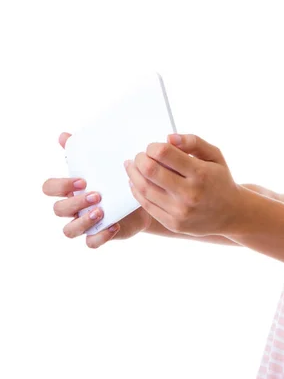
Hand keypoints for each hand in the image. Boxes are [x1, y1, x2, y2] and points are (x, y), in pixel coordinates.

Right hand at [43, 132, 151, 247]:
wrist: (140, 198)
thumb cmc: (113, 180)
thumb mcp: (101, 166)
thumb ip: (81, 153)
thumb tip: (63, 136)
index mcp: (69, 190)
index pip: (49, 188)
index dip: (60, 186)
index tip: (82, 180)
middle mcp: (72, 208)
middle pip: (58, 209)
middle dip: (75, 202)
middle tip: (96, 195)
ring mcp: (84, 223)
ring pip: (69, 230)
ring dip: (83, 221)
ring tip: (101, 211)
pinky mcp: (98, 235)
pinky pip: (91, 243)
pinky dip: (100, 236)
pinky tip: (114, 225)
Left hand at [124, 133, 241, 236]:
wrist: (232, 214)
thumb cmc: (220, 180)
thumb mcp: (215, 156)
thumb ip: (194, 142)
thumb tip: (169, 138)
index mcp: (200, 173)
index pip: (164, 154)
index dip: (152, 147)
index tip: (153, 147)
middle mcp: (190, 194)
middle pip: (150, 171)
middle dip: (139, 159)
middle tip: (139, 156)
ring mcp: (180, 211)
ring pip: (144, 189)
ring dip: (134, 174)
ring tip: (132, 166)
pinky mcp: (174, 224)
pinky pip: (147, 205)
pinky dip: (137, 191)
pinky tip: (137, 182)